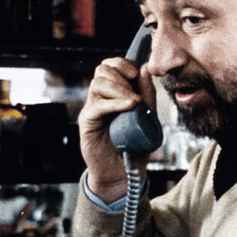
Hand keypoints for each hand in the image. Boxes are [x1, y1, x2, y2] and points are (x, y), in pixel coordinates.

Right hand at [78, 56, 157, 201]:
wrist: (124, 173)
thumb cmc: (135, 145)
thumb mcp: (148, 116)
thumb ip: (147, 93)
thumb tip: (145, 67)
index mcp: (115, 92)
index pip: (112, 65)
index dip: (123, 63)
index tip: (137, 73)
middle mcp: (101, 97)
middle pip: (102, 69)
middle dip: (121, 73)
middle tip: (135, 89)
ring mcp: (93, 108)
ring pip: (98, 83)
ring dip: (119, 88)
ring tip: (134, 102)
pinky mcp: (88, 122)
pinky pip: (97, 105)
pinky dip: (115, 102)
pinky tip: (129, 106)